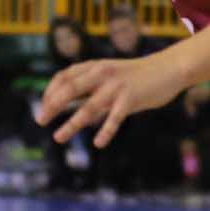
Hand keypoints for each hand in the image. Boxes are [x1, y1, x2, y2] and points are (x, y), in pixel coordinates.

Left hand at [38, 54, 179, 147]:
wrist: (168, 69)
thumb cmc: (137, 77)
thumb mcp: (111, 79)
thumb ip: (93, 92)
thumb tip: (75, 113)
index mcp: (95, 67)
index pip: (64, 76)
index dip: (50, 92)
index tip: (43, 107)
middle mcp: (102, 74)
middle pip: (70, 89)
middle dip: (52, 105)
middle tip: (40, 121)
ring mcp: (116, 86)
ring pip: (88, 107)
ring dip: (71, 124)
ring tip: (58, 137)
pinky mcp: (131, 98)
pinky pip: (115, 117)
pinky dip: (105, 131)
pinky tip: (98, 143)